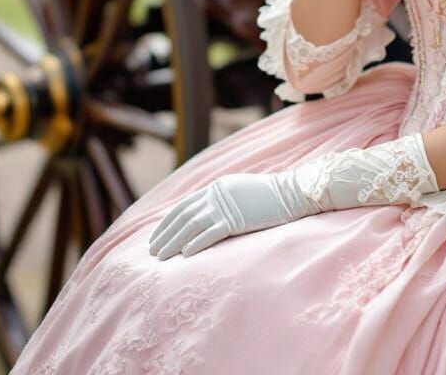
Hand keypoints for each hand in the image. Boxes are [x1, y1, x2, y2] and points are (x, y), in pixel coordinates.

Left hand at [149, 169, 317, 260]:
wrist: (292, 193)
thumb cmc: (270, 196)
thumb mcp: (241, 192)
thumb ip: (223, 200)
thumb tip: (207, 214)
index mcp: (217, 187)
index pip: (184, 205)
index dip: (167, 221)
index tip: (156, 236)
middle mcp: (217, 194)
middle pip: (184, 216)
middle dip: (165, 234)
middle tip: (152, 251)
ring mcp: (226, 206)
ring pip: (192, 226)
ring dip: (174, 242)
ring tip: (161, 257)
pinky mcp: (236, 219)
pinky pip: (210, 234)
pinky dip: (196, 244)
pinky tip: (185, 255)